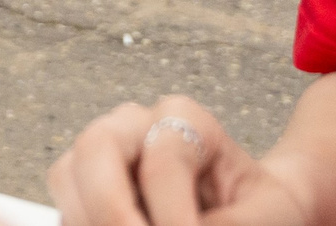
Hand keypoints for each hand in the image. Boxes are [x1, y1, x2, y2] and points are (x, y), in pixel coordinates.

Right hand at [48, 97, 299, 225]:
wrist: (254, 212)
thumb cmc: (264, 209)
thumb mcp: (269, 216)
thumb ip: (229, 225)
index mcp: (188, 119)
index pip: (164, 162)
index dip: (175, 217)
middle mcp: (136, 123)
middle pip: (97, 147)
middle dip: (109, 208)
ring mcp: (106, 150)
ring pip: (69, 175)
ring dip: (91, 219)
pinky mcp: (85, 183)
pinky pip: (66, 205)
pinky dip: (84, 225)